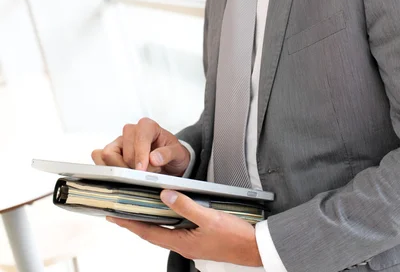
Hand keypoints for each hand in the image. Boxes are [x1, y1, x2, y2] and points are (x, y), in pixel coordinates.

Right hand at [91, 118, 190, 175]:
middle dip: (130, 167)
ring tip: (135, 175)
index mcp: (147, 126)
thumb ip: (167, 154)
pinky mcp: (112, 153)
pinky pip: (99, 158)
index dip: (139, 155)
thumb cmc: (172, 154)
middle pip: (121, 149)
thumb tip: (153, 158)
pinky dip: (108, 170)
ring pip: (107, 154)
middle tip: (144, 175)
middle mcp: (131, 131)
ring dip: (119, 169)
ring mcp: (120, 142)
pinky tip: (122, 176)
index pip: (137, 137)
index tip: (142, 170)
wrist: (170, 161)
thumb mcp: (178, 153)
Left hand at [107, 190, 262, 266]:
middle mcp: (183, 244)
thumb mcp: (210, 217)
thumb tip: (164, 195)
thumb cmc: (235, 237)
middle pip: (152, 232)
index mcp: (182, 242)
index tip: (115, 216)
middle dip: (135, 222)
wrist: (255, 248)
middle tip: (119, 211)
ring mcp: (190, 242)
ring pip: (163, 230)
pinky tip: (165, 211)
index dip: (130, 223)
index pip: (149, 232)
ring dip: (148, 221)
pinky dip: (165, 220)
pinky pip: (175, 229)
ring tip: (135, 209)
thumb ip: (186, 206)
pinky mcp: (198, 238)